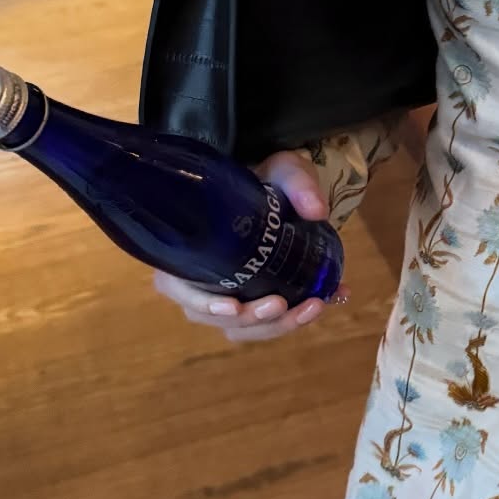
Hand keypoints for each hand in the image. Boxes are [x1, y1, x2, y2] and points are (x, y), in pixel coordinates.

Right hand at [153, 148, 343, 342]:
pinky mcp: (253, 300)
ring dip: (275, 326)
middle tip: (282, 304)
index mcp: (190, 245)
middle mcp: (201, 277)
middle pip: (215, 317)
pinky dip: (293, 320)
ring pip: (240, 328)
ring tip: (311, 306)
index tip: (233, 306)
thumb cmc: (270, 178)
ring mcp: (227, 293)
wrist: (284, 188)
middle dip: (251, 318)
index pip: (177, 285)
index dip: (201, 302)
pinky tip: (321, 303)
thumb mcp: (285, 171)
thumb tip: (316, 210)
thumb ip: (298, 184)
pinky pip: (264, 323)